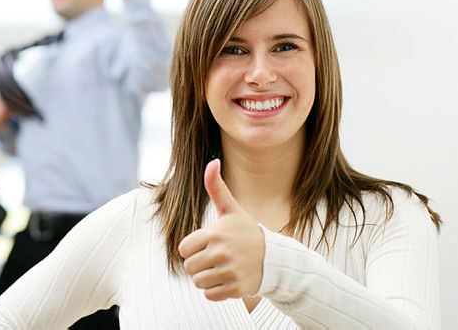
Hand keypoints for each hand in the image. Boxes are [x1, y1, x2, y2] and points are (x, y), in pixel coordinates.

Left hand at [178, 159, 264, 301]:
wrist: (274, 258)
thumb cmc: (246, 231)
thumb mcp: (231, 209)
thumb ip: (216, 187)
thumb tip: (212, 161)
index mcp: (215, 234)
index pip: (183, 249)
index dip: (192, 248)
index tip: (206, 244)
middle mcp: (220, 254)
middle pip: (189, 267)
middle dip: (198, 264)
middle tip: (214, 258)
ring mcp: (228, 273)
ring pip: (198, 282)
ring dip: (206, 278)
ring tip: (221, 268)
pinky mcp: (235, 289)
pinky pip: (209, 295)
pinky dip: (215, 291)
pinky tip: (227, 279)